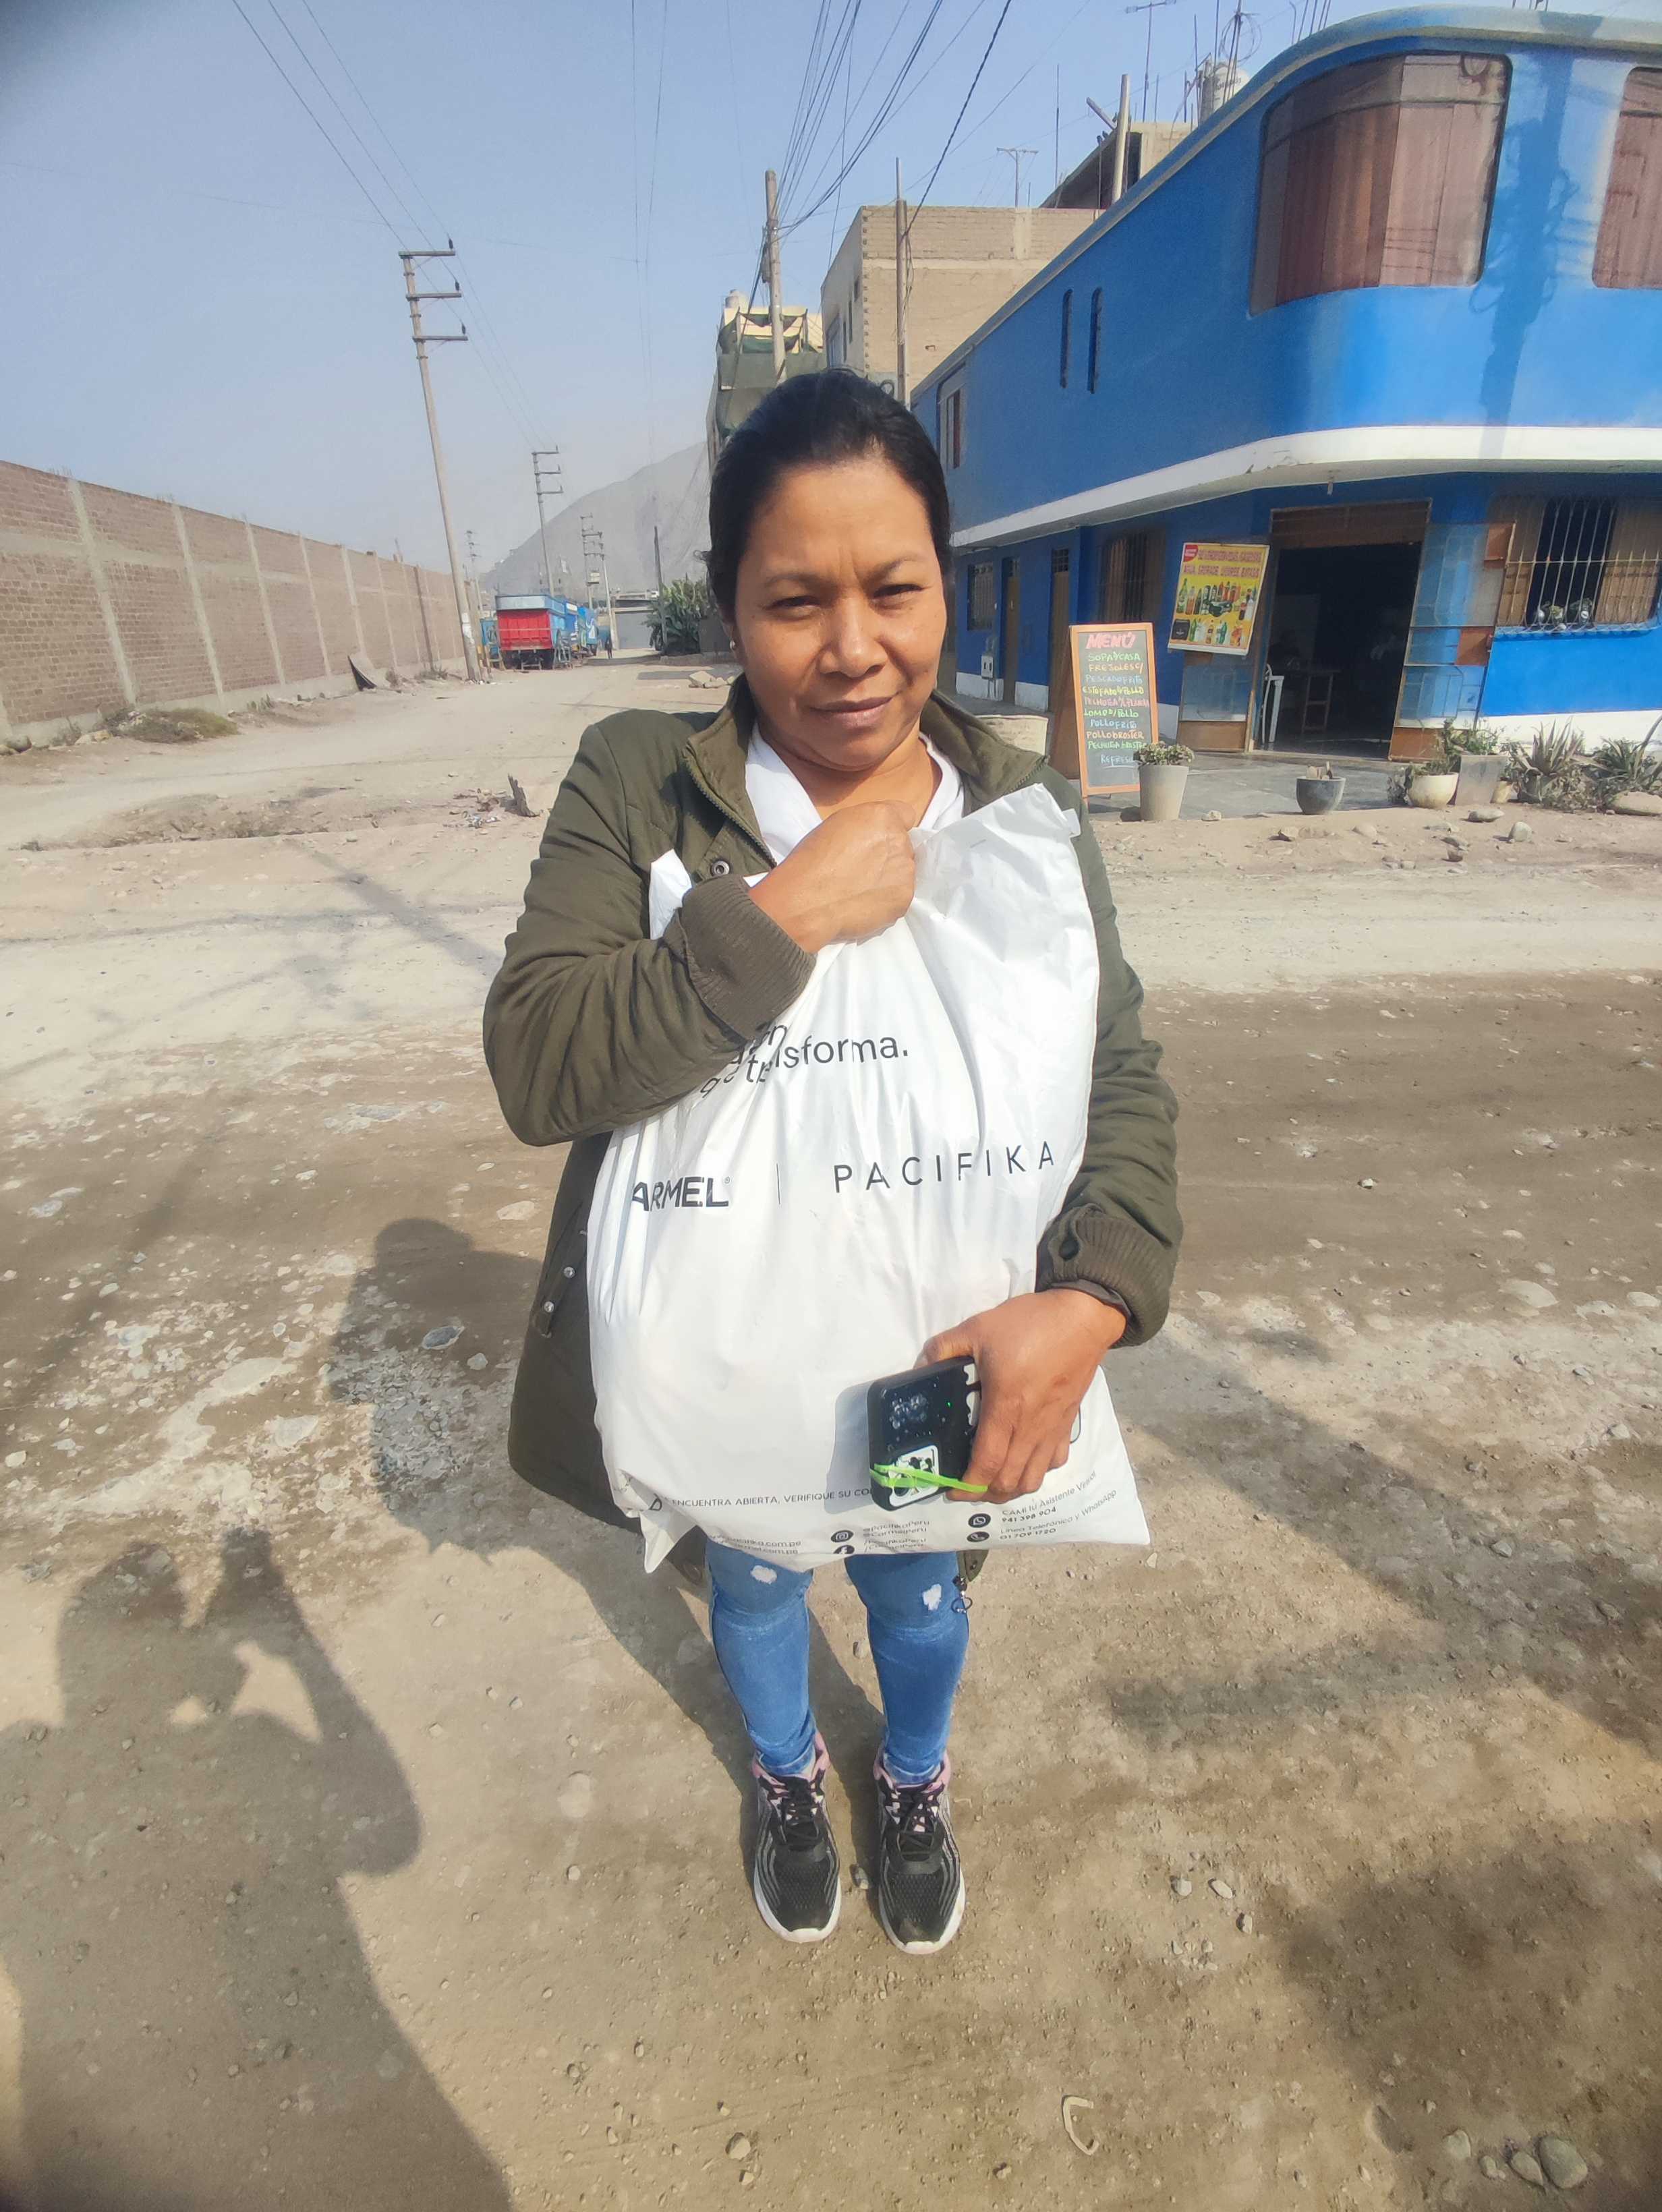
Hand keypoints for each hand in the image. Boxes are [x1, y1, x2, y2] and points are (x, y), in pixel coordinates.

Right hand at [748, 802, 915, 953]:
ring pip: (904, 873)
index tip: (878, 840)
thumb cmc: (813, 859)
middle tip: (862, 869)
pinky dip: (886, 901)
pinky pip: (900, 897)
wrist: (808, 899)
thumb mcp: (837, 824)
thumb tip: (874, 838)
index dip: (891, 828)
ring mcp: (905, 871)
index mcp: (882, 817)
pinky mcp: (904, 899)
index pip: (906, 815)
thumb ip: (864, 826)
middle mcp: (900, 841)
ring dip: (889, 879)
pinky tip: (864, 903)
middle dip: (888, 855)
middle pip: (904, 846)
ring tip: (861, 890)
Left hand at [923, 1289, 1126, 1503]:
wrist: (1083, 1318)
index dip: (967, 1486)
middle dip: (985, 1493)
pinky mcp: (1068, 1422)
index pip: (987, 1464)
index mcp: (1006, 1408)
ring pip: (1034, 1479)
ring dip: (1011, 1488)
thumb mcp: (978, 1327)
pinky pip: (1054, 1461)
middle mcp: (1031, 1427)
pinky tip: (1024, 1459)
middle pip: (1010, 1482)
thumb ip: (944, 1347)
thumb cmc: (1031, 1324)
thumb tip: (921, 1366)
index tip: (950, 1490)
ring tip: (993, 1480)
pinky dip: (1037, 1470)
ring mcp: (1053, 1428)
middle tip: (966, 1486)